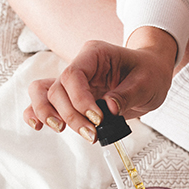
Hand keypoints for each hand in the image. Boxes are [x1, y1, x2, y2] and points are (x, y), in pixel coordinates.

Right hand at [23, 27, 177, 141]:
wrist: (151, 76)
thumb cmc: (149, 73)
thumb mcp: (147, 83)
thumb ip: (127, 95)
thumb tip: (109, 109)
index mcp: (94, 54)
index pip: (73, 75)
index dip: (80, 100)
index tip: (98, 120)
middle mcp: (79, 66)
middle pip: (58, 89)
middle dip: (71, 115)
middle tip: (92, 135)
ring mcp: (73, 82)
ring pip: (43, 92)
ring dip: (48, 114)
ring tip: (61, 129)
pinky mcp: (71, 97)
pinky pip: (45, 101)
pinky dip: (37, 113)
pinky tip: (37, 126)